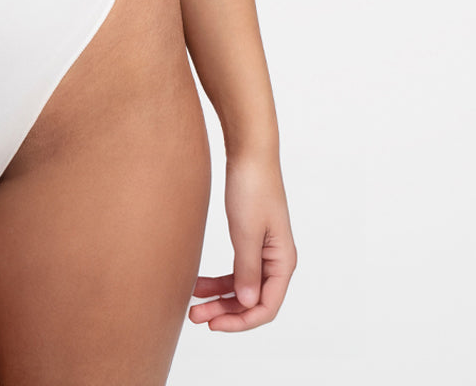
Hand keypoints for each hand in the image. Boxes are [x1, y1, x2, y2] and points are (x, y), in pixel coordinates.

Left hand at [189, 152, 295, 330]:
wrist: (249, 152)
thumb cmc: (251, 187)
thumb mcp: (246, 232)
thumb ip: (248, 270)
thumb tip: (248, 305)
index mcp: (283, 261)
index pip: (267, 307)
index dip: (241, 321)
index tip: (213, 324)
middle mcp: (277, 260)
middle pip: (253, 300)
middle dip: (225, 312)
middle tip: (195, 316)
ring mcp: (263, 250)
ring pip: (243, 287)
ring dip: (220, 298)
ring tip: (192, 303)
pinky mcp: (250, 239)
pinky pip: (237, 269)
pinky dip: (219, 280)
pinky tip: (199, 283)